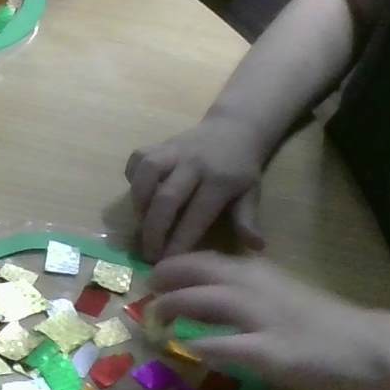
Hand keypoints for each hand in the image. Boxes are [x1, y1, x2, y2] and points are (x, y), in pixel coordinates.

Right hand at [126, 115, 267, 259]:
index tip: (168, 262)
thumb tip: (256, 247)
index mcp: (220, 180)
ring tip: (140, 224)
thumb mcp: (251, 193)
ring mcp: (174, 150)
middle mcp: (194, 163)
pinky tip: (138, 196)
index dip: (180, 240)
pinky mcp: (160, 143)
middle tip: (148, 253)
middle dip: (154, 229)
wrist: (234, 128)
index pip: (196, 215)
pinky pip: (138, 158)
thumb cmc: (241, 168)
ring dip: (139, 202)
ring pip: (148, 172)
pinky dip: (132, 178)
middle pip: (167, 197)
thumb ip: (247, 219)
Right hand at [148, 252, 382, 389]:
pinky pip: (232, 268)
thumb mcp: (267, 360)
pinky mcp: (279, 283)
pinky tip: (213, 285)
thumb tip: (180, 343)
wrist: (370, 348)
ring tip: (169, 280)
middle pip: (199, 267)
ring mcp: (266, 278)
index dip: (163, 305)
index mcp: (241, 295)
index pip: (189, 294)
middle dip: (170, 274)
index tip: (141, 318)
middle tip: (146, 287)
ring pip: (216, 263)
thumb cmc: (317, 357)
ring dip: (188, 269)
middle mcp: (248, 278)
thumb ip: (222, 348)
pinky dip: (210, 271)